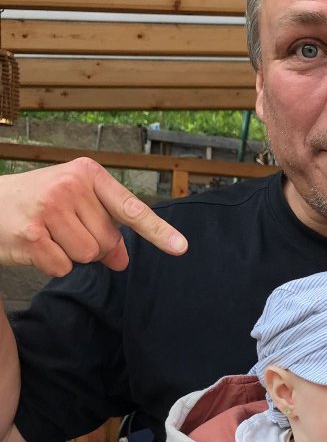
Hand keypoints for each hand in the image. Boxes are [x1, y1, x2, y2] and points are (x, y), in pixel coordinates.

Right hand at [0, 157, 187, 275]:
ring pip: (88, 256)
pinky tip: (35, 245)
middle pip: (107, 241)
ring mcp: (49, 208)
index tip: (181, 247)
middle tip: (61, 228)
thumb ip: (104, 229)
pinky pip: (63, 267)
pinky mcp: (31, 235)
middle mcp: (69, 186)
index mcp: (87, 173)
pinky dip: (52, 264)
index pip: (130, 208)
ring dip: (71, 255)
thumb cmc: (37, 203)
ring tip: (48, 235)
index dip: (158, 231)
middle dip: (90, 245)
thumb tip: (122, 261)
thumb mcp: (73, 205)